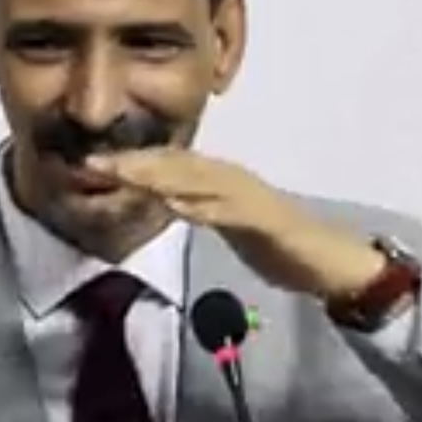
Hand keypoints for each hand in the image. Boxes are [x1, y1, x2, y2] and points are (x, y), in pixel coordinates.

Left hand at [85, 148, 385, 298]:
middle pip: (178, 165)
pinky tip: (177, 204)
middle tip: (95, 161)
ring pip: (199, 180)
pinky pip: (230, 210)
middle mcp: (232, 180)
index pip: (170, 166)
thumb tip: (160, 197)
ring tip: (125, 174)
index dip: (131, 162)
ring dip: (161, 175)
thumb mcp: (225, 222)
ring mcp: (250, 198)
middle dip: (136, 162)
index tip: (92, 162)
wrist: (329, 260)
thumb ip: (195, 207)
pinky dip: (202, 206)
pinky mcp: (267, 220)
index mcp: (221, 181)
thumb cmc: (277, 244)